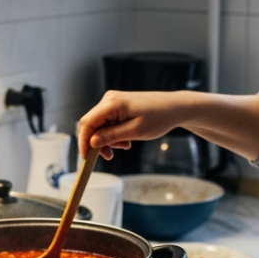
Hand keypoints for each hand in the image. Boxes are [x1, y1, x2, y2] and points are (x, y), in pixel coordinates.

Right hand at [78, 91, 192, 159]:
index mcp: (112, 103)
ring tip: (126, 146)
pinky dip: (114, 134)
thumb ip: (112, 136)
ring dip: (108, 139)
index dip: (83, 142)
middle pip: (91, 124)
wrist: (175, 107)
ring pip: (100, 125)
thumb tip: (92, 143)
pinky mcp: (118, 105)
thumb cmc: (158, 118)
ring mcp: (113, 101)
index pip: (87, 123)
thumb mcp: (135, 131)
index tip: (86, 158)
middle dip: (97, 142)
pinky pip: (108, 122)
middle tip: (110, 156)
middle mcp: (109, 99)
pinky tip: (126, 140)